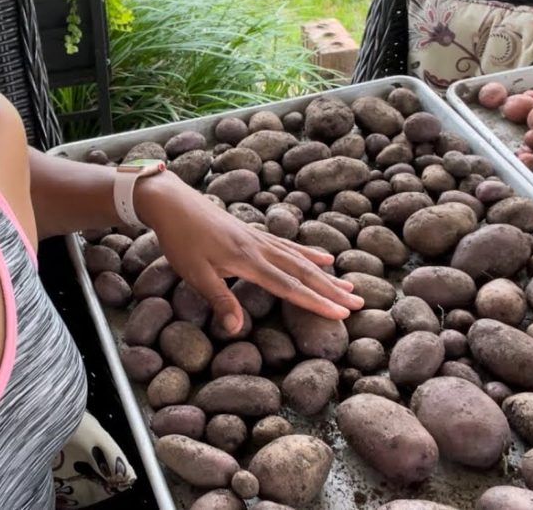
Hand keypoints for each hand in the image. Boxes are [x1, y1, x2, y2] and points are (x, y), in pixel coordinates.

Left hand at [134, 172, 362, 332]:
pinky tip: (324, 256)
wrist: (172, 203)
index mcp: (247, 261)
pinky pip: (289, 245)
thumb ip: (219, 299)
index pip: (289, 286)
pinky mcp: (254, 232)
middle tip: (360, 303)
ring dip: (326, 273)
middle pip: (303, 272)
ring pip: (300, 258)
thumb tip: (237, 329)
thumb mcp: (194, 273)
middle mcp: (260, 248)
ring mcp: (259, 238)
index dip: (316, 302)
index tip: (341, 314)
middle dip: (331, 290)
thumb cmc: (179, 240)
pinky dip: (309, 253)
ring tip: (350, 284)